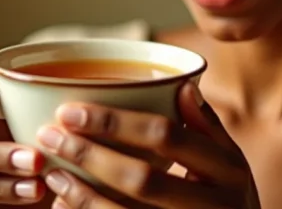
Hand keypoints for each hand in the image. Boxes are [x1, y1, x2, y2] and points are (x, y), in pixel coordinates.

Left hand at [36, 82, 259, 208]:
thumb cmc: (231, 200)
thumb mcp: (231, 163)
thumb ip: (206, 126)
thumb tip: (182, 84)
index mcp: (229, 170)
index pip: (167, 136)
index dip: (115, 122)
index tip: (71, 110)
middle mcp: (214, 206)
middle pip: (143, 179)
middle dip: (90, 155)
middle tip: (50, 136)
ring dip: (82, 195)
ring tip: (52, 173)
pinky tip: (65, 205)